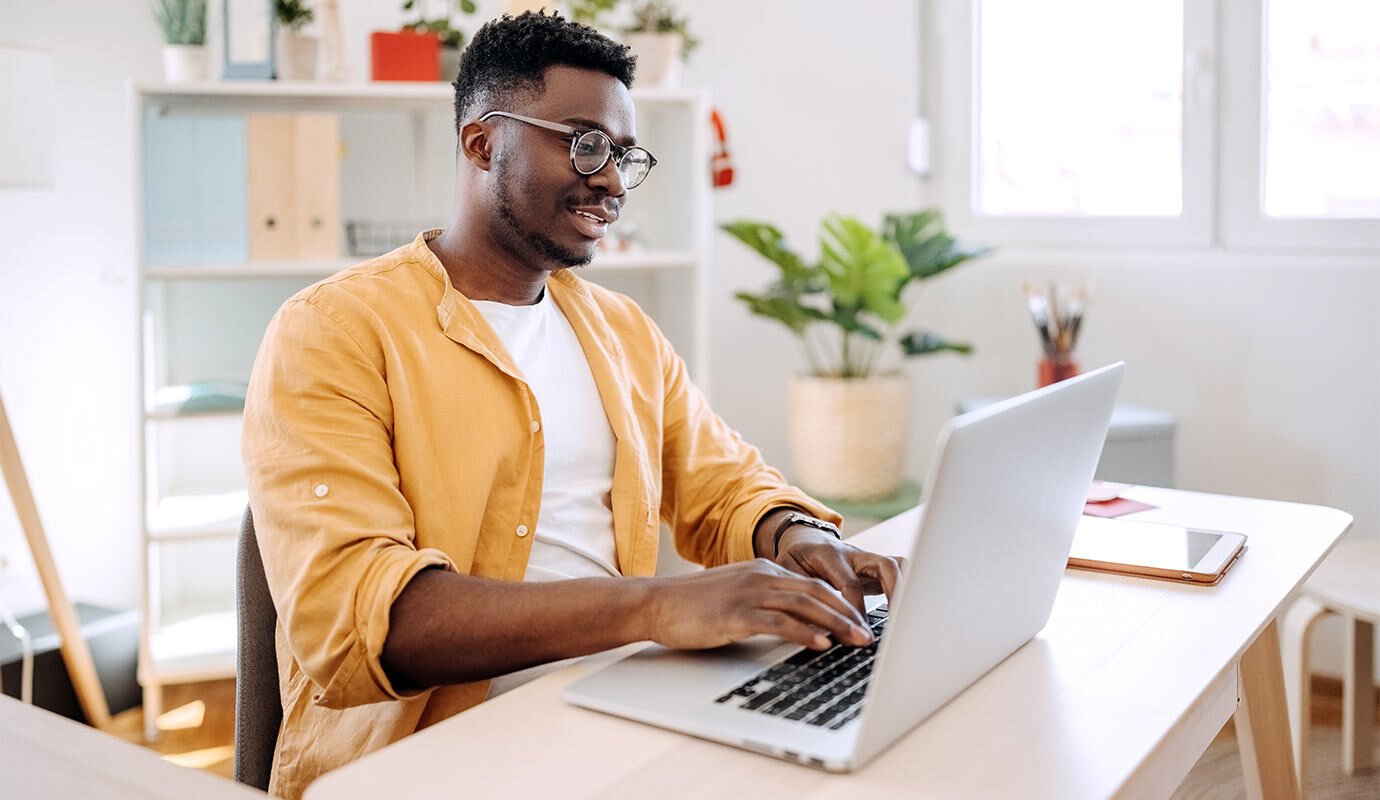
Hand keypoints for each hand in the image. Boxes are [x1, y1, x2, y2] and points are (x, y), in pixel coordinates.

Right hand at [644, 559, 875, 651]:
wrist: (656, 603)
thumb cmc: (692, 606)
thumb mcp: (736, 596)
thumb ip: (765, 602)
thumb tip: (796, 624)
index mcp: (763, 569)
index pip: (814, 584)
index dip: (841, 603)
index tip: (861, 621)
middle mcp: (761, 576)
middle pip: (817, 592)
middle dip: (847, 614)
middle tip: (869, 634)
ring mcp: (749, 592)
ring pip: (804, 605)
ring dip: (835, 624)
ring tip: (856, 641)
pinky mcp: (736, 613)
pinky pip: (778, 622)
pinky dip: (803, 633)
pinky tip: (820, 644)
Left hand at [774, 527, 903, 615]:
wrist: (805, 539)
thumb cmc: (795, 558)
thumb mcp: (787, 571)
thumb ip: (799, 594)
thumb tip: (811, 626)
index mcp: (829, 555)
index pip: (850, 584)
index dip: (855, 610)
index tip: (856, 633)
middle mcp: (854, 554)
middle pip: (884, 566)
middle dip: (893, 594)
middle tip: (895, 624)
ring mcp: (868, 559)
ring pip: (897, 565)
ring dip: (905, 590)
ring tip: (906, 619)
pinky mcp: (876, 566)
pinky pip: (899, 571)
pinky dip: (906, 587)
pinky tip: (904, 612)